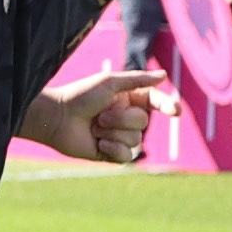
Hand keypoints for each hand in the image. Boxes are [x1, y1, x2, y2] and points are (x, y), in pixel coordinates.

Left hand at [23, 65, 161, 166]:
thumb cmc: (80, 96)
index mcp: (128, 99)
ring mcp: (118, 136)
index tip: (175, 111)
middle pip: (143, 123)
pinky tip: (98, 143)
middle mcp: (126, 118)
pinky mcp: (110, 153)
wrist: (56, 118)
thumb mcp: (109, 83)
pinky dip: (112, 148)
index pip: (155, 102)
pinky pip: (126, 156)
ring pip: (135, 140)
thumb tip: (164, 75)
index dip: (167, 106)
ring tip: (94, 127)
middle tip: (100, 115)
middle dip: (121, 119)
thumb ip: (137, 80)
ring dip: (112, 132)